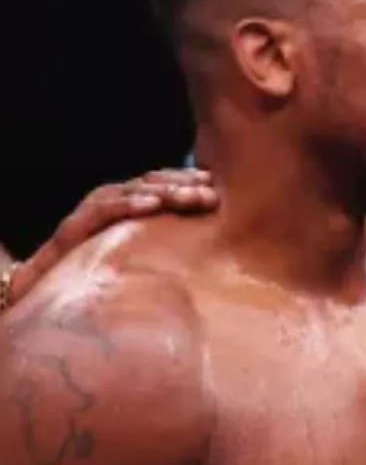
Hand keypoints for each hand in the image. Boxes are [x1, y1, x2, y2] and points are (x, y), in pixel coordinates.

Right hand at [8, 169, 218, 304]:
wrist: (51, 281)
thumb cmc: (102, 269)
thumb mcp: (140, 253)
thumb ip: (165, 244)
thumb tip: (206, 253)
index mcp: (130, 204)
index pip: (162, 184)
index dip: (187, 183)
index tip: (216, 188)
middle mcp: (114, 200)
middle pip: (153, 184)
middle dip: (184, 186)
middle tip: (212, 192)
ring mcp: (96, 209)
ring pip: (134, 192)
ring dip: (166, 193)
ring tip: (192, 196)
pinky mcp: (79, 223)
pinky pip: (108, 209)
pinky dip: (131, 204)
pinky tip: (153, 205)